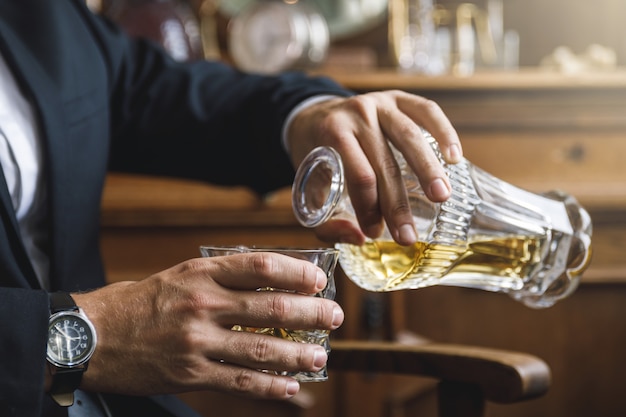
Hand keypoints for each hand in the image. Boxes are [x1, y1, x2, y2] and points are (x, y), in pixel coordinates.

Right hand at [71, 253, 343, 399]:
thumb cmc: (140, 302)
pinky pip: (240, 383)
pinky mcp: (190, 374)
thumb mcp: (180, 275)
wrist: (92, 335)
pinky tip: (291, 388)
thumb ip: (222, 277)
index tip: (319, 279)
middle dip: (311, 315)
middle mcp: (203, 304)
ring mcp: (197, 342)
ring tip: (321, 356)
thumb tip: (271, 281)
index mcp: (201, 273)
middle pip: (271, 310)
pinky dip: (270, 387)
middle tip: (334, 317)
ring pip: (261, 350)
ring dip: (298, 355)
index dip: (297, 273)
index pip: (262, 267)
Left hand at [286, 90, 461, 245]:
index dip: (369, 208)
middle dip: (398, 203)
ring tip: (442, 197)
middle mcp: (357, 114)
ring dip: (428, 169)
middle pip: (385, 163)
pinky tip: (455, 157)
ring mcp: (380, 102)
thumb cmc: (315, 156)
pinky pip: (427, 111)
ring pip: (409, 137)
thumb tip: (358, 238)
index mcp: (332, 134)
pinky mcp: (399, 97)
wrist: (314, 115)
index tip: (374, 233)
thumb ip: (325, 219)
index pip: (359, 175)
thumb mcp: (307, 187)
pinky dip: (444, 132)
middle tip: (408, 236)